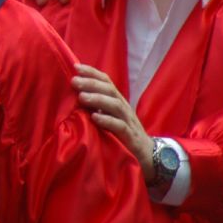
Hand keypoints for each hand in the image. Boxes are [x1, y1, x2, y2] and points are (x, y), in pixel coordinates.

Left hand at [71, 63, 153, 181]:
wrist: (148, 155)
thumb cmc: (123, 134)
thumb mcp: (108, 117)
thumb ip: (95, 106)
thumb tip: (74, 95)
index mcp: (117, 101)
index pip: (106, 82)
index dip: (92, 73)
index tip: (75, 67)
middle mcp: (123, 108)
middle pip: (109, 90)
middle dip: (91, 84)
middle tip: (74, 81)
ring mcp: (128, 122)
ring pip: (115, 106)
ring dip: (97, 100)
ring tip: (81, 97)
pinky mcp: (131, 137)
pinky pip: (120, 127)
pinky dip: (107, 121)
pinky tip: (95, 117)